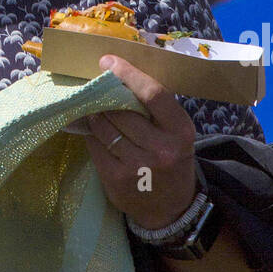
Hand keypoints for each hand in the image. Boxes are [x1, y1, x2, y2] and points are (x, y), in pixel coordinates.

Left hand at [84, 55, 198, 229]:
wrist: (170, 209)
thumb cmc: (172, 161)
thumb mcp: (177, 135)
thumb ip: (157, 111)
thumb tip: (121, 77)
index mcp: (181, 132)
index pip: (153, 94)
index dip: (128, 74)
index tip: (108, 62)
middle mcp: (161, 149)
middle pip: (122, 110)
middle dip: (105, 96)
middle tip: (96, 88)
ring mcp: (137, 166)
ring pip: (104, 127)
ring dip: (95, 114)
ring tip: (95, 109)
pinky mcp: (115, 179)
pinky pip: (95, 145)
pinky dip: (91, 134)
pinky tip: (94, 131)